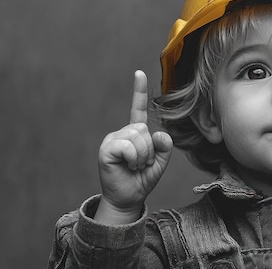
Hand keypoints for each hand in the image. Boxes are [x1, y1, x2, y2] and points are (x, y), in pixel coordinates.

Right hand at [94, 70, 172, 223]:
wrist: (129, 199)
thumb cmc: (142, 180)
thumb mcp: (160, 163)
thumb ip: (164, 147)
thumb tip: (159, 134)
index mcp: (135, 133)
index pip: (138, 108)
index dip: (139, 91)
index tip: (139, 72)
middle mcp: (123, 133)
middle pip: (143, 128)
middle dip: (149, 150)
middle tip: (141, 164)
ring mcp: (113, 139)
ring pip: (137, 137)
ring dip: (142, 156)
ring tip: (135, 166)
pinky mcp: (106, 149)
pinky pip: (127, 146)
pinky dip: (133, 158)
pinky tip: (128, 166)